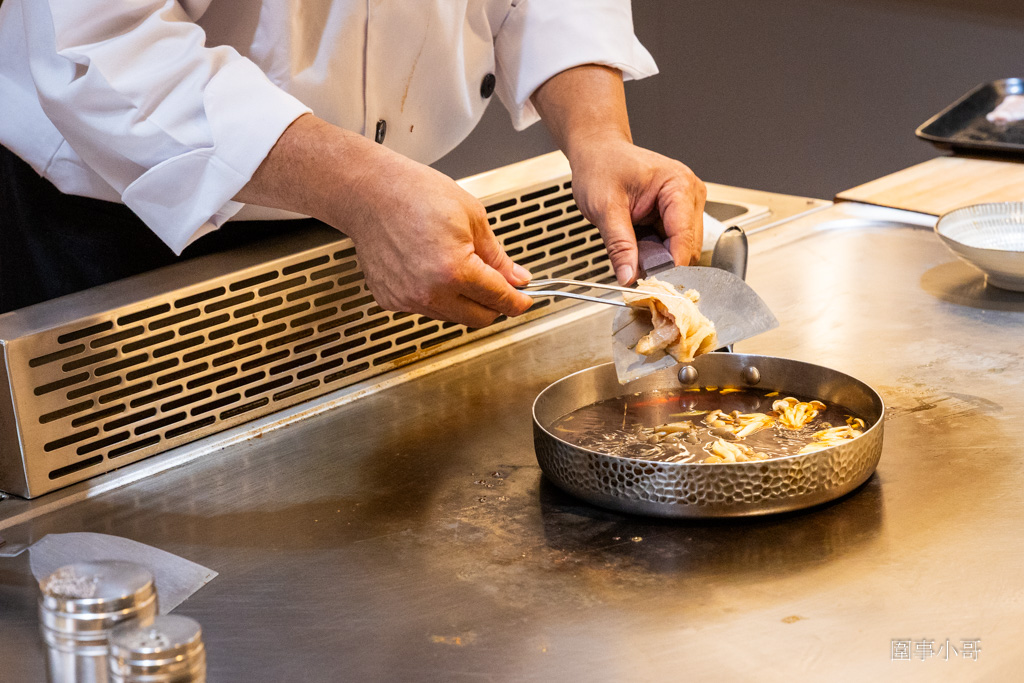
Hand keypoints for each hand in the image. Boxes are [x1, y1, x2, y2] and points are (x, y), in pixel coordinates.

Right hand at [237, 114, 533, 327]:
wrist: (368, 192)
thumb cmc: (414, 193)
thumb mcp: (472, 216)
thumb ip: (497, 256)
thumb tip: (517, 278)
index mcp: (454, 270)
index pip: (499, 299)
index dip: (518, 301)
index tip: (524, 299)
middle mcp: (430, 292)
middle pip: (478, 318)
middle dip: (494, 304)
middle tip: (498, 284)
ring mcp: (408, 299)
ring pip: (452, 315)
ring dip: (464, 300)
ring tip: (457, 266)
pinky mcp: (391, 300)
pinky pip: (425, 308)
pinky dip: (436, 296)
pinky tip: (431, 269)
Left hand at [568, 138, 705, 284]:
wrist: (598, 153)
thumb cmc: (602, 167)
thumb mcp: (605, 207)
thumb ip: (619, 244)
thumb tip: (628, 276)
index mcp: (679, 186)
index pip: (685, 238)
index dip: (670, 266)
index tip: (652, 286)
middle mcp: (690, 194)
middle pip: (688, 248)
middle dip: (663, 265)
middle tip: (634, 274)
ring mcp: (686, 206)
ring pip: (682, 250)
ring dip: (659, 260)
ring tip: (632, 254)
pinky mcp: (677, 216)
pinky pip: (672, 245)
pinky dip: (655, 253)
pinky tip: (638, 248)